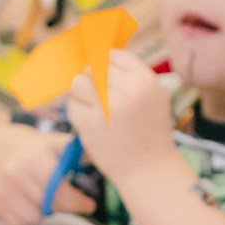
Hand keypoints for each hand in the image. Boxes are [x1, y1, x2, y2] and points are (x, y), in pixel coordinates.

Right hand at [0, 125, 89, 224]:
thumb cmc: (33, 149)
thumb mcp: (55, 143)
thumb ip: (79, 152)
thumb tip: (104, 156)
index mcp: (33, 158)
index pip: (58, 189)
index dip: (76, 201)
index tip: (90, 205)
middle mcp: (14, 173)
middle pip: (48, 206)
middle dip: (63, 205)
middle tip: (67, 199)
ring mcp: (1, 189)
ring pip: (34, 218)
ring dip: (43, 212)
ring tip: (42, 197)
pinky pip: (19, 223)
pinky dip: (28, 217)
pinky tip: (28, 202)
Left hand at [65, 52, 181, 183]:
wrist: (149, 169)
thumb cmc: (149, 131)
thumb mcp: (152, 97)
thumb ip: (131, 76)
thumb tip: (100, 54)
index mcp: (145, 81)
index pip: (114, 55)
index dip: (105, 62)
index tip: (104, 75)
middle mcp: (128, 91)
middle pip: (93, 67)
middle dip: (92, 80)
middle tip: (99, 96)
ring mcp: (108, 108)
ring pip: (78, 83)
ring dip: (81, 94)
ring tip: (93, 107)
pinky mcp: (91, 125)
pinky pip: (72, 107)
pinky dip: (78, 114)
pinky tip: (92, 124)